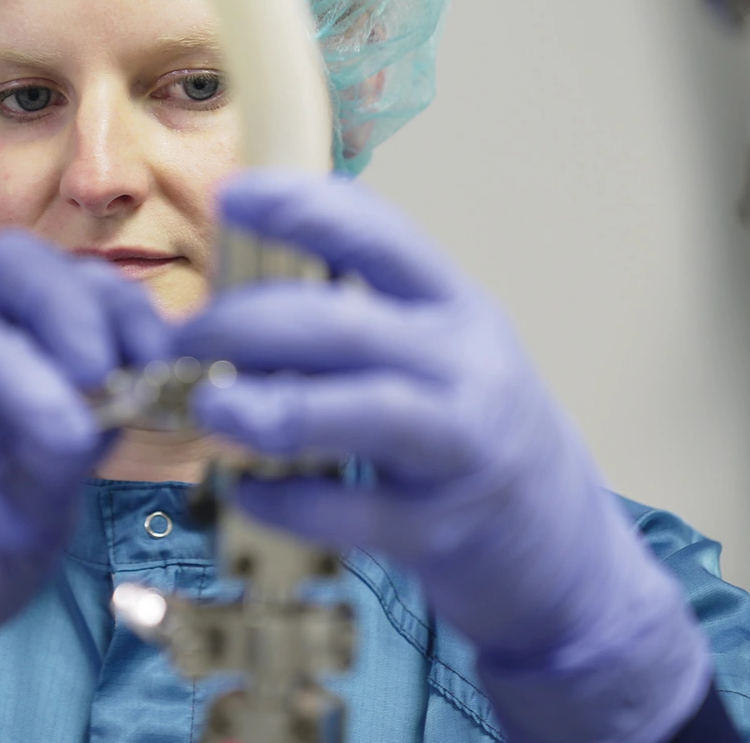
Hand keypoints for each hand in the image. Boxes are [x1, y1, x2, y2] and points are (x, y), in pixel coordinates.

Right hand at [0, 231, 166, 742]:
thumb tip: (134, 384)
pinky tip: (11, 529)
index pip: (65, 274)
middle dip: (69, 306)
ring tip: (72, 448)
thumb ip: (87, 433)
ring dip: (30, 389)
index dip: (119, 304)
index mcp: (13, 344)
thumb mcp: (57, 488)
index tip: (160, 364)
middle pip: (5, 264)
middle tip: (105, 374)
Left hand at [176, 171, 711, 742]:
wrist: (564, 551)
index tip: (229, 197)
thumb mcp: (438, 355)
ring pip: (360, 411)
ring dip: (269, 406)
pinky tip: (246, 492)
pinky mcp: (440, 531)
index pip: (377, 232)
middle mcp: (463, 366)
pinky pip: (349, 512)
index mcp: (454, 306)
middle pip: (345, 324)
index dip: (299, 207)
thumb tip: (236, 295)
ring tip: (204, 409)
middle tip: (185, 341)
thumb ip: (360, 320)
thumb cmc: (472, 434)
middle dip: (248, 325)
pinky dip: (285, 501)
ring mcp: (459, 449)